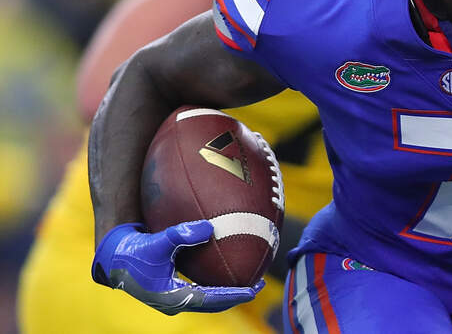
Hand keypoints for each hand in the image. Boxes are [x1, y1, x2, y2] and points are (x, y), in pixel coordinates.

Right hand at [92, 221, 262, 314]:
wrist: (111, 258)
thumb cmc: (133, 252)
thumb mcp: (158, 242)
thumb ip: (182, 234)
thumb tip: (210, 227)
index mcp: (173, 297)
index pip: (212, 300)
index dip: (235, 295)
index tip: (255, 290)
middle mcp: (175, 302)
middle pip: (213, 303)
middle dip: (236, 296)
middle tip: (259, 285)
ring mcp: (172, 298)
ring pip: (207, 299)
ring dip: (227, 292)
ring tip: (248, 281)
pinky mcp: (170, 290)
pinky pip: (199, 291)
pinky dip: (214, 285)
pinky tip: (224, 270)